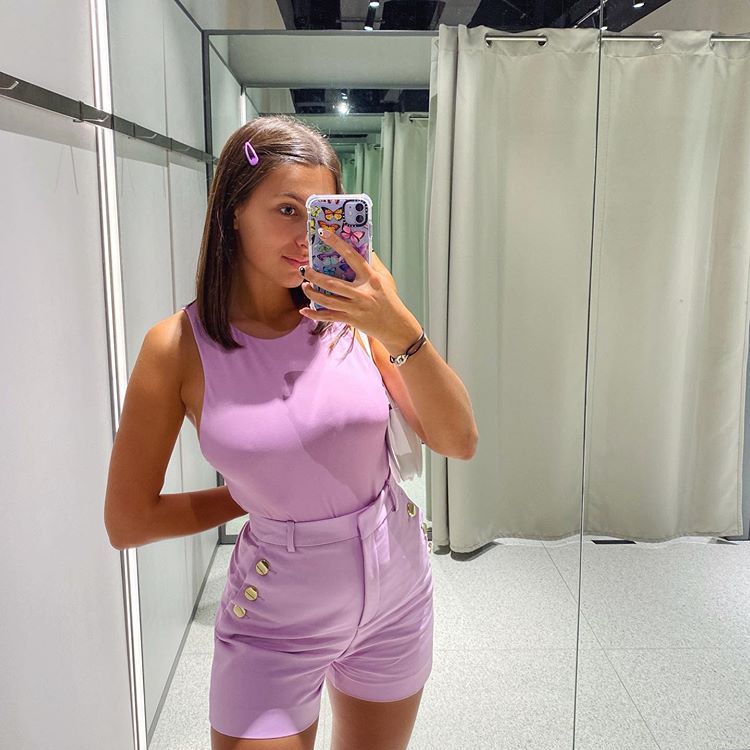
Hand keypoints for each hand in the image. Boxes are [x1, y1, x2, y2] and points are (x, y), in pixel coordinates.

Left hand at [298, 228, 414, 345]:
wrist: (395, 326)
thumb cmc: (390, 300)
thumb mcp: (386, 278)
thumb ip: (374, 263)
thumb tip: (363, 247)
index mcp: (370, 278)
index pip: (351, 256)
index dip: (336, 243)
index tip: (323, 233)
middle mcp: (361, 293)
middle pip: (332, 283)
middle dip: (314, 276)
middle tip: (304, 269)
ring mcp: (355, 308)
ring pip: (328, 300)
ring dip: (312, 293)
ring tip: (304, 286)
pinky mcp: (350, 320)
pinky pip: (329, 317)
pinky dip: (315, 314)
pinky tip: (304, 310)